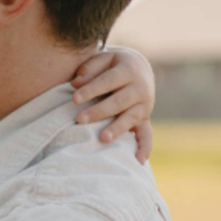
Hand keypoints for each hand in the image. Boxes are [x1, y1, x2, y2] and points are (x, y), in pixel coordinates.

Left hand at [70, 47, 154, 163]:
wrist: (138, 68)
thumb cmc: (111, 65)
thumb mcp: (103, 59)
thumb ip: (89, 69)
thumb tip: (76, 83)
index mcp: (129, 70)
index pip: (108, 81)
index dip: (91, 89)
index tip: (74, 98)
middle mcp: (140, 88)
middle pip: (119, 102)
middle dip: (99, 111)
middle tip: (79, 119)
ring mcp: (145, 105)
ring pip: (131, 118)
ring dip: (117, 129)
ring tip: (102, 138)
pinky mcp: (145, 119)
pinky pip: (147, 135)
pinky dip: (144, 148)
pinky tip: (138, 161)